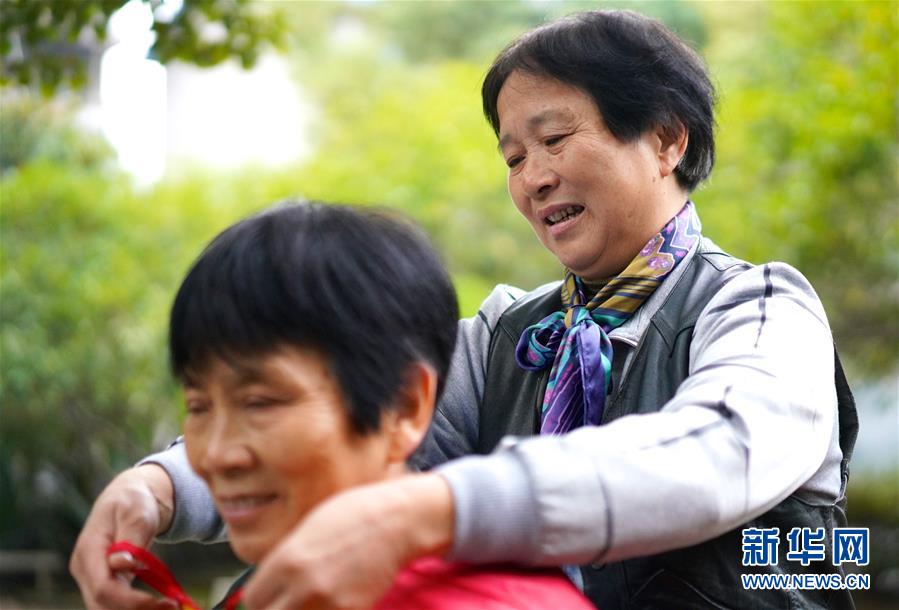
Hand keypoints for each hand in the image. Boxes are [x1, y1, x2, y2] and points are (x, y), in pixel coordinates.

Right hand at [69, 464, 177, 609]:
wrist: (129, 497)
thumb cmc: (134, 501)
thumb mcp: (137, 512)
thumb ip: (130, 538)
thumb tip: (120, 565)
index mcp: (88, 550)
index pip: (103, 587)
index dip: (130, 601)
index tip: (160, 602)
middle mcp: (84, 568)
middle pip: (102, 604)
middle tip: (172, 607)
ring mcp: (91, 577)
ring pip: (107, 608)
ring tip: (170, 605)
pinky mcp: (103, 582)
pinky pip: (115, 603)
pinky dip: (135, 607)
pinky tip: (160, 604)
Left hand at [244, 473, 453, 609]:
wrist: (396, 521)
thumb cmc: (354, 516)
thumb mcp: (307, 530)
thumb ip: (284, 560)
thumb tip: (270, 585)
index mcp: (288, 560)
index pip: (253, 600)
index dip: (261, 598)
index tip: (270, 595)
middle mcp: (304, 585)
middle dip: (276, 609)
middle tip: (287, 601)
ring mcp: (330, 602)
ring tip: (311, 600)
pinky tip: (332, 600)